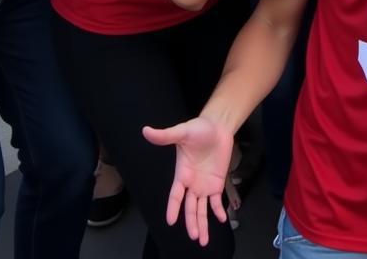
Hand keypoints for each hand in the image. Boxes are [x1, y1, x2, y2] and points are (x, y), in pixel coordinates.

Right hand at [142, 117, 232, 244]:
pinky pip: (217, 201)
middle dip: (191, 223)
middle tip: (194, 237)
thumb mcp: (182, 132)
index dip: (173, 208)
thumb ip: (165, 135)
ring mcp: (204, 185)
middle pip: (190, 207)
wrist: (218, 126)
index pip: (175, 195)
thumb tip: (145, 130)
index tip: (170, 221)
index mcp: (182, 174)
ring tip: (203, 239)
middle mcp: (191, 183)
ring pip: (201, 209)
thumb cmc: (199, 128)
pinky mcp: (217, 183)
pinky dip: (219, 210)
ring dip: (202, 223)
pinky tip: (221, 219)